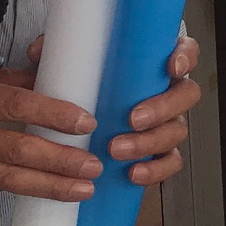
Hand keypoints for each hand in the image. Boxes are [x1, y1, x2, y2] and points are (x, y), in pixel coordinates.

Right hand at [0, 62, 99, 203]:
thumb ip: (4, 82)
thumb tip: (49, 76)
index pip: (19, 104)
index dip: (55, 114)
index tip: (86, 123)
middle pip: (20, 149)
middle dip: (63, 161)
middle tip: (94, 165)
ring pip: (9, 179)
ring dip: (50, 186)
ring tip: (83, 190)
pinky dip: (13, 187)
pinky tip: (39, 190)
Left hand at [6, 34, 203, 187]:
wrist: (89, 115)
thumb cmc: (94, 79)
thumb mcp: (80, 61)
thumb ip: (63, 53)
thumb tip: (38, 52)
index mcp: (159, 63)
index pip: (186, 52)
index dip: (184, 58)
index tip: (170, 67)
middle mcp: (170, 91)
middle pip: (186, 95)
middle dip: (163, 108)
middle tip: (132, 118)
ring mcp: (168, 122)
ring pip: (177, 131)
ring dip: (149, 142)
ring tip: (116, 150)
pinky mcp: (160, 150)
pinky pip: (169, 162)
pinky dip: (155, 170)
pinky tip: (133, 174)